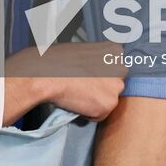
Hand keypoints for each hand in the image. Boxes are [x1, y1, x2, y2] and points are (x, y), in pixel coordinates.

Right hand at [4, 43, 125, 121]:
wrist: (45, 75)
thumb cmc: (57, 61)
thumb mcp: (82, 50)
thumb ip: (97, 60)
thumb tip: (97, 70)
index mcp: (114, 51)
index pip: (115, 67)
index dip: (101, 75)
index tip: (90, 76)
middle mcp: (120, 67)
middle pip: (115, 84)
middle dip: (102, 88)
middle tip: (83, 86)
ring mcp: (116, 87)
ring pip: (109, 100)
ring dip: (96, 101)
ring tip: (78, 93)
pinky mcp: (109, 104)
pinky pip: (101, 114)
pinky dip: (90, 113)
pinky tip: (77, 101)